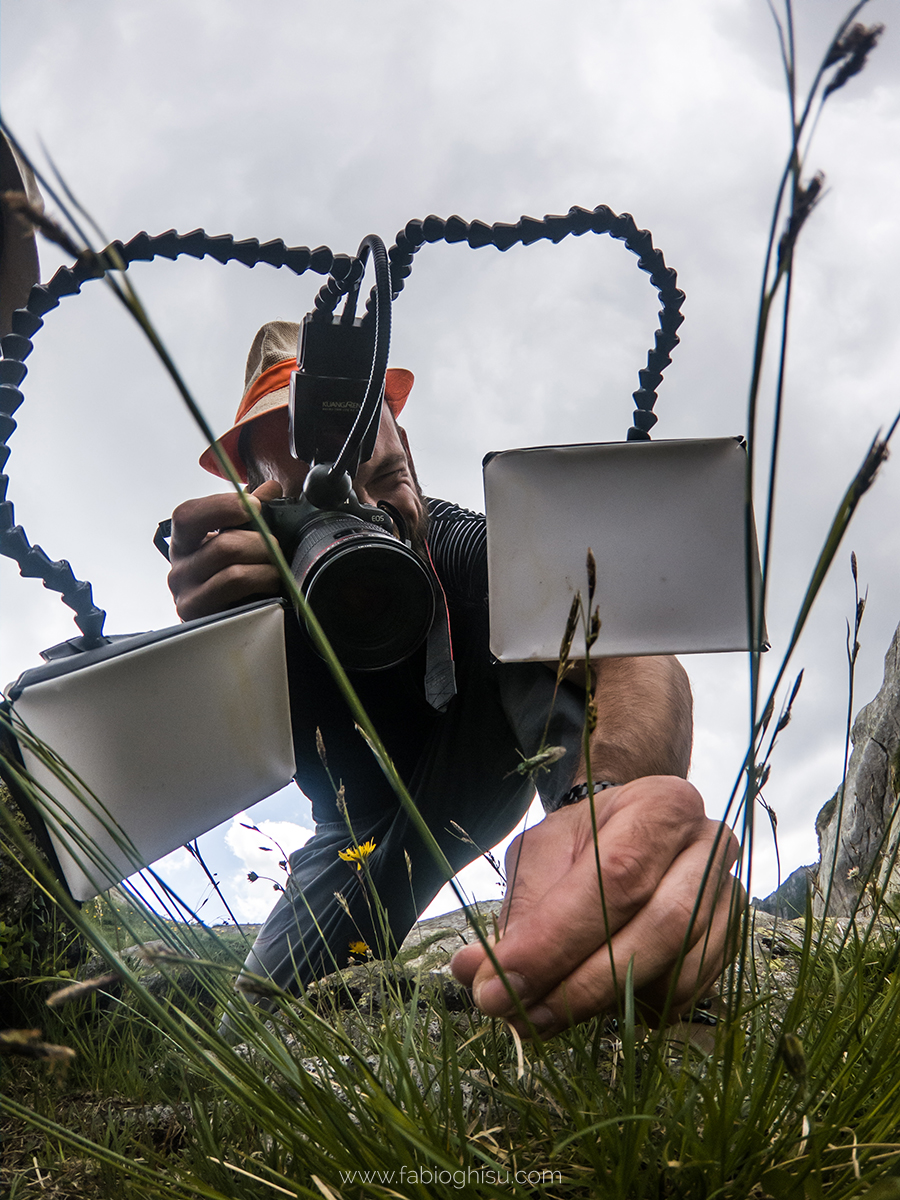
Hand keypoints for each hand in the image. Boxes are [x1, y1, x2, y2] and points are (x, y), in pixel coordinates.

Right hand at [167, 480, 284, 619]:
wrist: (236, 621)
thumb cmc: (236, 575)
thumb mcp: (241, 539)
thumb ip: (253, 512)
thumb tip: (271, 489)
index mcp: (185, 542)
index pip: (187, 516)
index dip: (223, 506)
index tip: (255, 505)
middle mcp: (179, 569)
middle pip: (223, 546)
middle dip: (261, 543)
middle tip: (276, 547)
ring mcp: (187, 597)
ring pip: (234, 574)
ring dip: (266, 568)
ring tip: (276, 569)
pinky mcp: (202, 620)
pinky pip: (239, 598)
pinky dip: (262, 585)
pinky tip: (271, 586)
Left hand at [450, 776, 742, 1036]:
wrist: (634, 834)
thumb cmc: (584, 840)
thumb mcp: (541, 853)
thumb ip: (518, 910)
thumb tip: (474, 973)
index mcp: (663, 806)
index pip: (615, 878)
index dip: (557, 940)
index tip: (499, 986)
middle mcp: (710, 848)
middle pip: (659, 928)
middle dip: (582, 985)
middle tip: (519, 1016)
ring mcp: (729, 900)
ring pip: (676, 972)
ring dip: (604, 1006)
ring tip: (542, 1013)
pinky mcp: (729, 946)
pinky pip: (684, 997)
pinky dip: (633, 1009)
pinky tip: (593, 998)